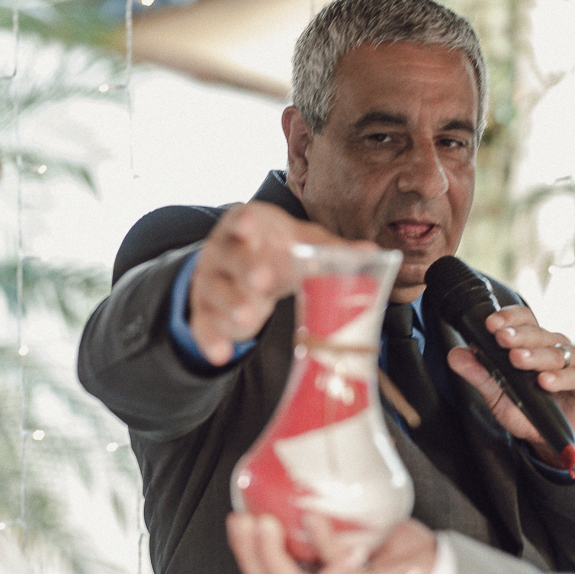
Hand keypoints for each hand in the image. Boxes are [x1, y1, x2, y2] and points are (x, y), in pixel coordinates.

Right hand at [189, 201, 357, 364]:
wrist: (239, 270)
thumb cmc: (274, 251)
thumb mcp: (300, 244)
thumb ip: (331, 250)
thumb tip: (371, 253)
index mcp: (246, 227)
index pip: (241, 219)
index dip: (244, 222)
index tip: (250, 225)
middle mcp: (222, 251)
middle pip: (229, 256)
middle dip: (245, 267)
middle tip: (263, 281)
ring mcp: (210, 281)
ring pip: (215, 291)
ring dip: (231, 304)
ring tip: (249, 318)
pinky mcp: (204, 312)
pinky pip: (203, 325)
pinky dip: (210, 340)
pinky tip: (221, 354)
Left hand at [446, 305, 574, 466]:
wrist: (554, 440)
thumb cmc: (528, 412)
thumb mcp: (498, 396)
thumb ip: (479, 374)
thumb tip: (455, 355)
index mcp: (533, 343)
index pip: (523, 320)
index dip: (509, 317)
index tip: (491, 324)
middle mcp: (555, 346)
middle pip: (538, 333)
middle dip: (518, 335)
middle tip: (501, 337)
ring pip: (556, 352)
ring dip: (535, 355)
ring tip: (518, 360)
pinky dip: (562, 378)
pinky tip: (545, 381)